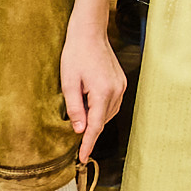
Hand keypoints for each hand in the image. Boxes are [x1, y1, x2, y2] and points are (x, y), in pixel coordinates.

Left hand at [61, 13, 127, 148]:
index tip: (83, 158)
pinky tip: (91, 106)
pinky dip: (102, 110)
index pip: (95, 126)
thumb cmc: (76, 53)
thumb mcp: (68, 82)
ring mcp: (121, 86)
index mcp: (103, 92)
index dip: (88, 143)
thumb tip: (79, 130)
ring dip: (96, 119)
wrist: (89, 32)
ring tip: (81, 117)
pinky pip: (112, 104)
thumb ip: (75, 108)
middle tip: (76, 139)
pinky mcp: (121, 82)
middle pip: (102, 120)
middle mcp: (116, 91)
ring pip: (108, 113)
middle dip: (90, 131)